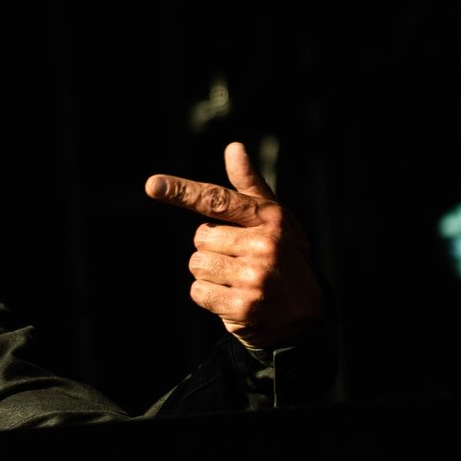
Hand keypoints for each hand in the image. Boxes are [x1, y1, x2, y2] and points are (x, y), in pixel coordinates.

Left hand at [143, 141, 326, 349]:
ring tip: (239, 279)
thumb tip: (233, 148)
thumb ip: (249, 186)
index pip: (218, 200)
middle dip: (213, 248)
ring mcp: (255, 277)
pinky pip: (198, 292)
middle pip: (200, 237)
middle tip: (241, 259)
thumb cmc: (283, 256)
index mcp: (271, 217)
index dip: (183, 191)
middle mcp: (266, 244)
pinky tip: (234, 298)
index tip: (153, 185)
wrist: (307, 312)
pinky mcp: (244, 306)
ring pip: (197, 264)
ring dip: (210, 274)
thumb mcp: (273, 219)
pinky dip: (209, 297)